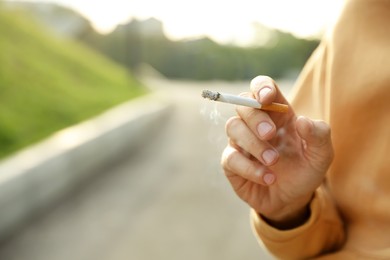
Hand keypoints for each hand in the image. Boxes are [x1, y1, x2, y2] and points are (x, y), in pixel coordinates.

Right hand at [221, 76, 333, 227]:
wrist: (292, 201)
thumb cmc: (305, 172)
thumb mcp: (322, 156)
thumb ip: (319, 135)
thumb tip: (302, 120)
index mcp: (277, 114)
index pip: (261, 89)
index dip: (261, 87)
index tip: (266, 98)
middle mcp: (256, 124)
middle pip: (243, 105)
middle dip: (255, 117)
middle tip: (270, 134)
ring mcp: (241, 143)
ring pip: (232, 127)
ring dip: (253, 144)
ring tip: (273, 162)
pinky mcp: (232, 163)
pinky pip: (230, 157)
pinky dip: (250, 168)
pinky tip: (268, 178)